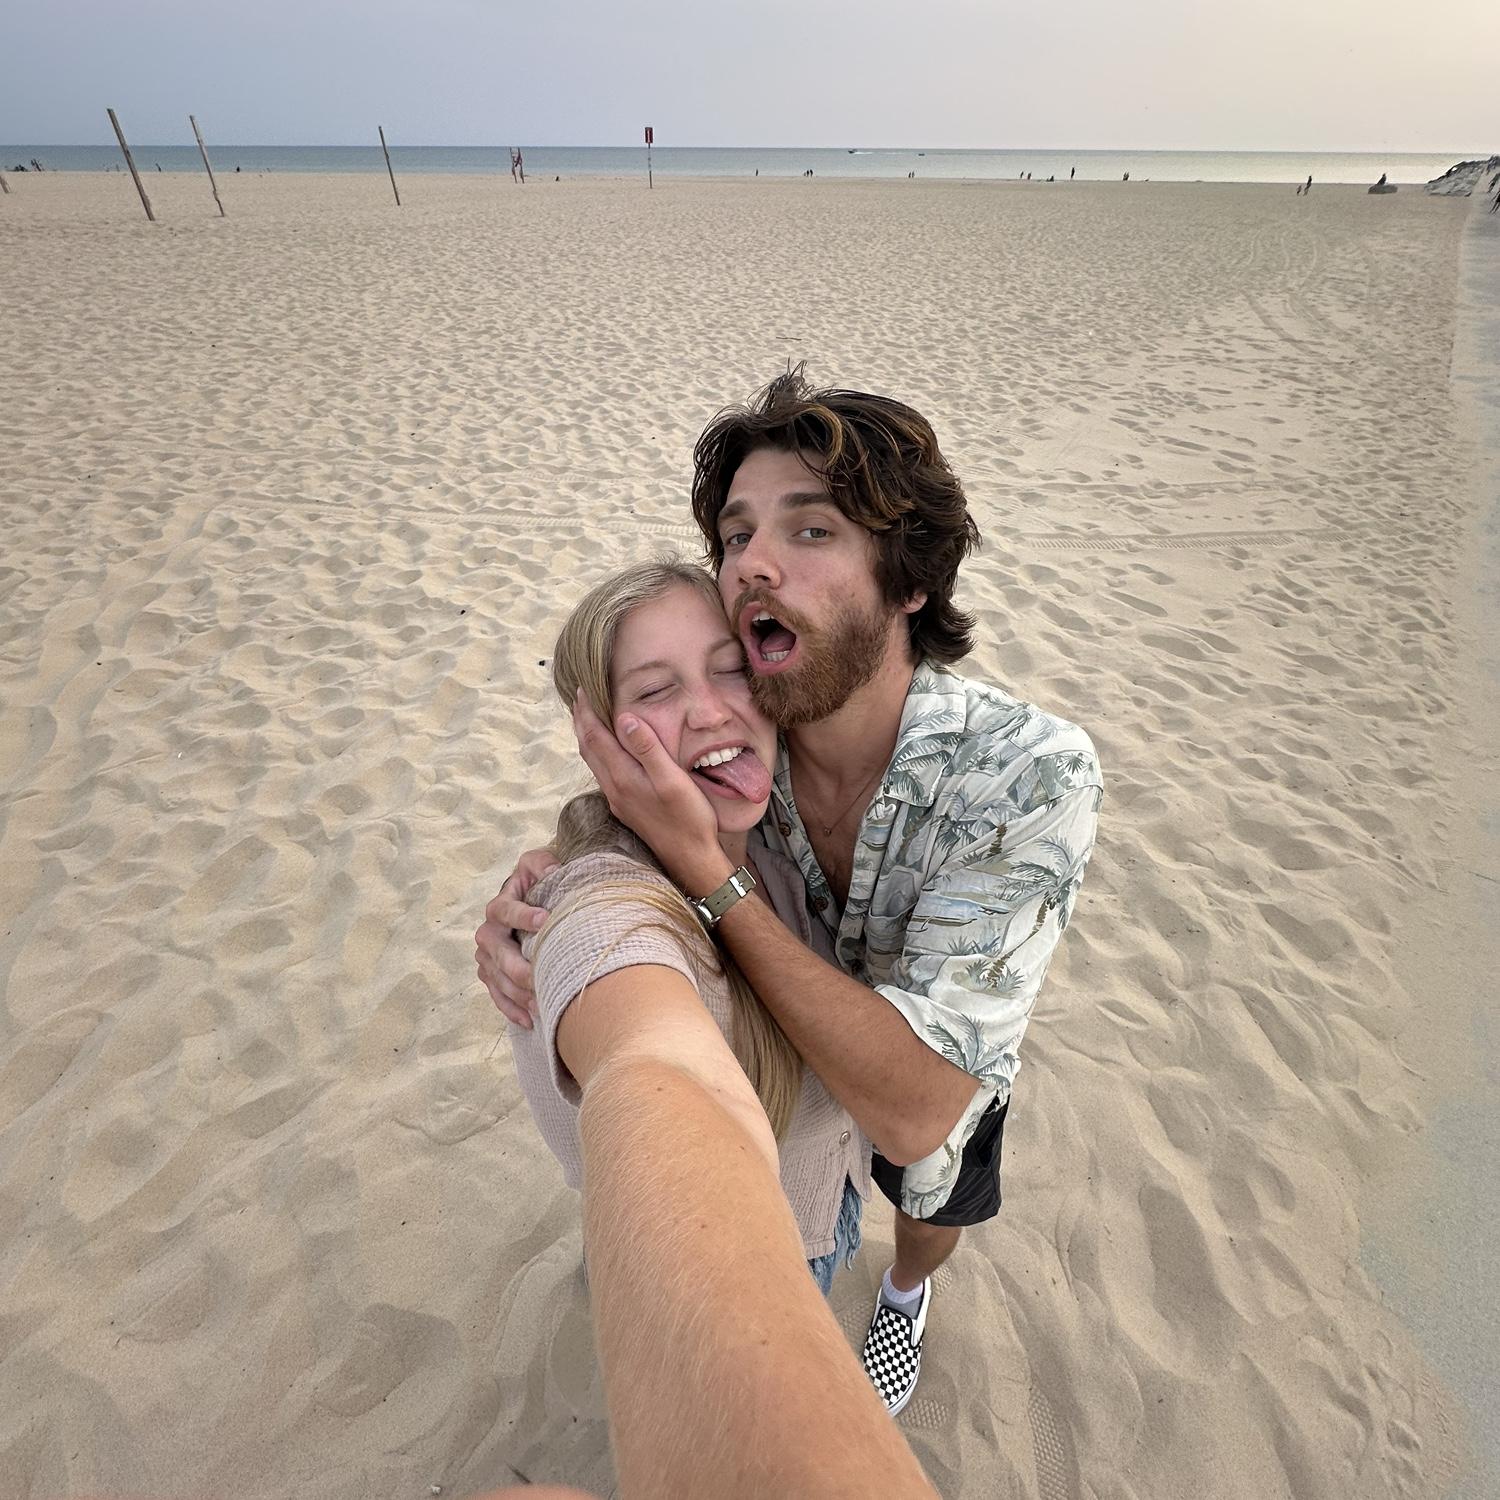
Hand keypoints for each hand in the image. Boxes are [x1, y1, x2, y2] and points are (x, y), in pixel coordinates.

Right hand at [475, 846, 559, 1026]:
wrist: (530, 897)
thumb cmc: (538, 883)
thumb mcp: (539, 865)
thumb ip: (543, 864)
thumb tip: (554, 871)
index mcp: (499, 906)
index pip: (505, 910)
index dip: (522, 915)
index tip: (545, 919)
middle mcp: (488, 933)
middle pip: (498, 953)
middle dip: (519, 967)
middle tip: (541, 977)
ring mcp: (487, 957)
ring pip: (498, 979)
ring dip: (518, 994)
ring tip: (541, 1004)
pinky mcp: (491, 975)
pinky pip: (497, 995)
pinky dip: (512, 1009)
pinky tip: (530, 1020)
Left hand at [573, 693, 726, 890]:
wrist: (691, 859)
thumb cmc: (689, 819)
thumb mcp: (672, 780)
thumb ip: (647, 749)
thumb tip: (624, 718)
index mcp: (623, 777)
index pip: (595, 736)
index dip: (587, 710)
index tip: (582, 687)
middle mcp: (614, 788)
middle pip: (588, 747)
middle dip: (581, 720)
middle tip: (580, 696)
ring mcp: (618, 800)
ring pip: (593, 761)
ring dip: (588, 737)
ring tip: (589, 717)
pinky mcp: (626, 808)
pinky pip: (603, 772)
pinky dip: (599, 752)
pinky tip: (609, 750)